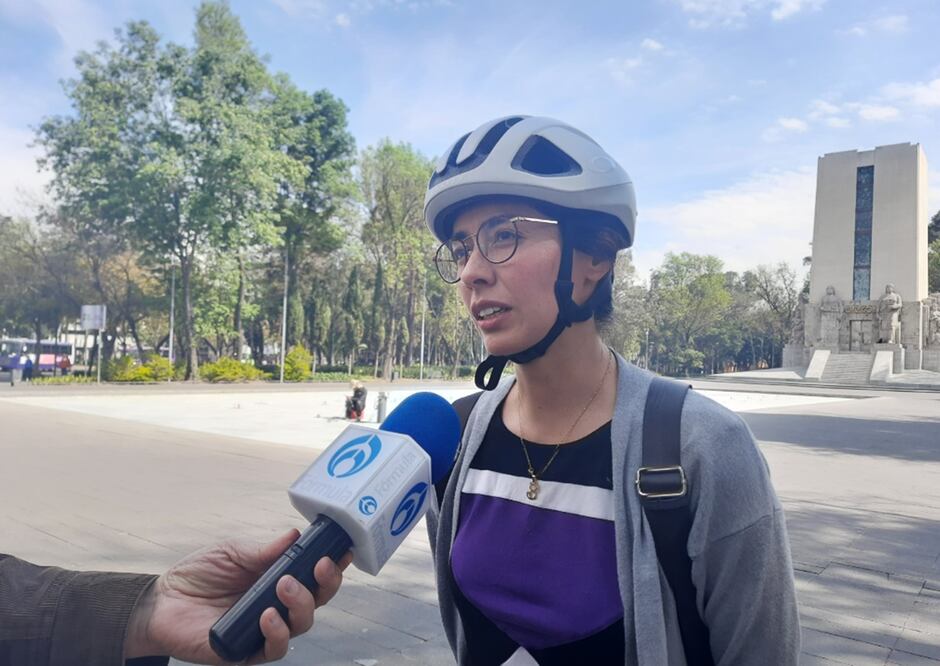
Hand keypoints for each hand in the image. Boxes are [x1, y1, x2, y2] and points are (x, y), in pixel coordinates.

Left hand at [125, 529, 352, 663]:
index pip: (315, 575)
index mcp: (279, 580)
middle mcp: (279, 606)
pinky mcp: (247, 653)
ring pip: (302, 624)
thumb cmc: (199, 576)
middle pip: (318, 600)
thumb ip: (263, 550)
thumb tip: (295, 536)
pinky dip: (277, 632)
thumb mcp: (232, 553)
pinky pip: (274, 649)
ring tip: (284, 586)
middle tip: (318, 566)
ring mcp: (265, 631)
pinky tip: (266, 615)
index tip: (342, 550)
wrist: (161, 604)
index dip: (333, 565)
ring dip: (301, 604)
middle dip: (326, 583)